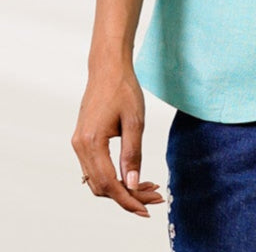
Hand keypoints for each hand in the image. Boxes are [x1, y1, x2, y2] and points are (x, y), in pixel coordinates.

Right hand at [71, 61, 164, 216]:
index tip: (146, 208)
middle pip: (101, 187)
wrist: (107, 67)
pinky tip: (132, 175)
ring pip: (97, 180)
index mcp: (92, 141)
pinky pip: (95, 168)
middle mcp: (80, 146)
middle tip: (154, 196)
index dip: (128, 200)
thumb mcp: (135, 120)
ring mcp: (79, 144)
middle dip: (128, 196)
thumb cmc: (123, 88)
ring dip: (120, 188)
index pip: (109, 183)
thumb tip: (133, 183)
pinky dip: (113, 176)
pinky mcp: (83, 140)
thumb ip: (133, 154)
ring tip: (148, 187)